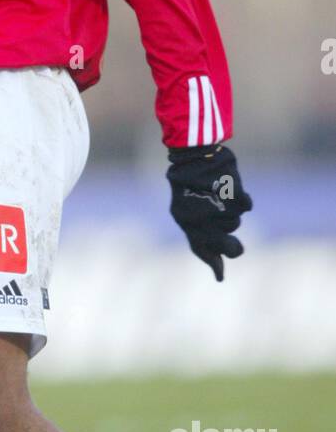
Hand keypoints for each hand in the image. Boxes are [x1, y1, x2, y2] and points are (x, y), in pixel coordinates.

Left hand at [166, 144, 252, 281]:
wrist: (193, 154)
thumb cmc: (190, 185)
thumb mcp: (186, 211)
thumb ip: (203, 242)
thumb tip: (219, 276)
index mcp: (185, 221)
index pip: (200, 249)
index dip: (212, 263)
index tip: (220, 276)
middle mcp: (199, 216)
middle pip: (226, 241)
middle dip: (231, 241)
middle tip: (232, 236)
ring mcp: (216, 205)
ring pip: (236, 222)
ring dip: (232, 212)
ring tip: (219, 195)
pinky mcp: (231, 192)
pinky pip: (245, 206)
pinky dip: (242, 198)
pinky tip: (231, 188)